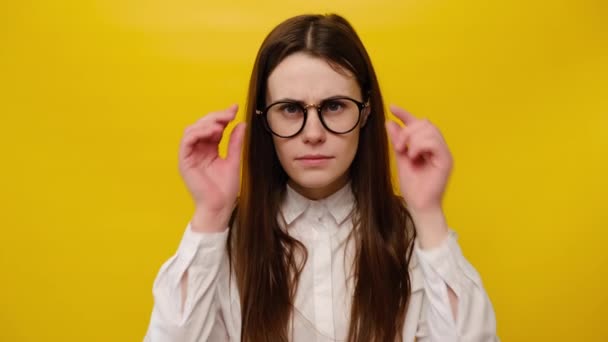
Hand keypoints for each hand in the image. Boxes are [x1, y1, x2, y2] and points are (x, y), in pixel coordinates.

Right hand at [178, 104, 245, 231]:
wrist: (220, 206)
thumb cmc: (225, 189)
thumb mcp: (234, 160)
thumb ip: (235, 142)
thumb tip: (241, 124)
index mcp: (209, 149)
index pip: (213, 127)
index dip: (222, 116)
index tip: (234, 108)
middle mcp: (198, 150)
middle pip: (202, 125)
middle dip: (216, 117)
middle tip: (229, 113)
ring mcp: (190, 155)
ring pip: (192, 130)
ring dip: (206, 123)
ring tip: (221, 124)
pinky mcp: (184, 161)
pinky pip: (186, 142)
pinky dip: (197, 133)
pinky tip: (211, 131)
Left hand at [385, 105, 452, 247]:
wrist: (419, 205)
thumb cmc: (413, 187)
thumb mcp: (400, 159)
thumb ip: (397, 141)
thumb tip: (389, 122)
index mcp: (427, 146)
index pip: (418, 124)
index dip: (406, 114)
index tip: (392, 107)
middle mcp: (437, 147)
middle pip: (425, 123)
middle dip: (408, 130)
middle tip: (398, 146)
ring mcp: (443, 153)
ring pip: (430, 130)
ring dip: (413, 138)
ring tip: (405, 153)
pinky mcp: (446, 160)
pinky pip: (434, 142)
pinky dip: (420, 145)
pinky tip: (413, 155)